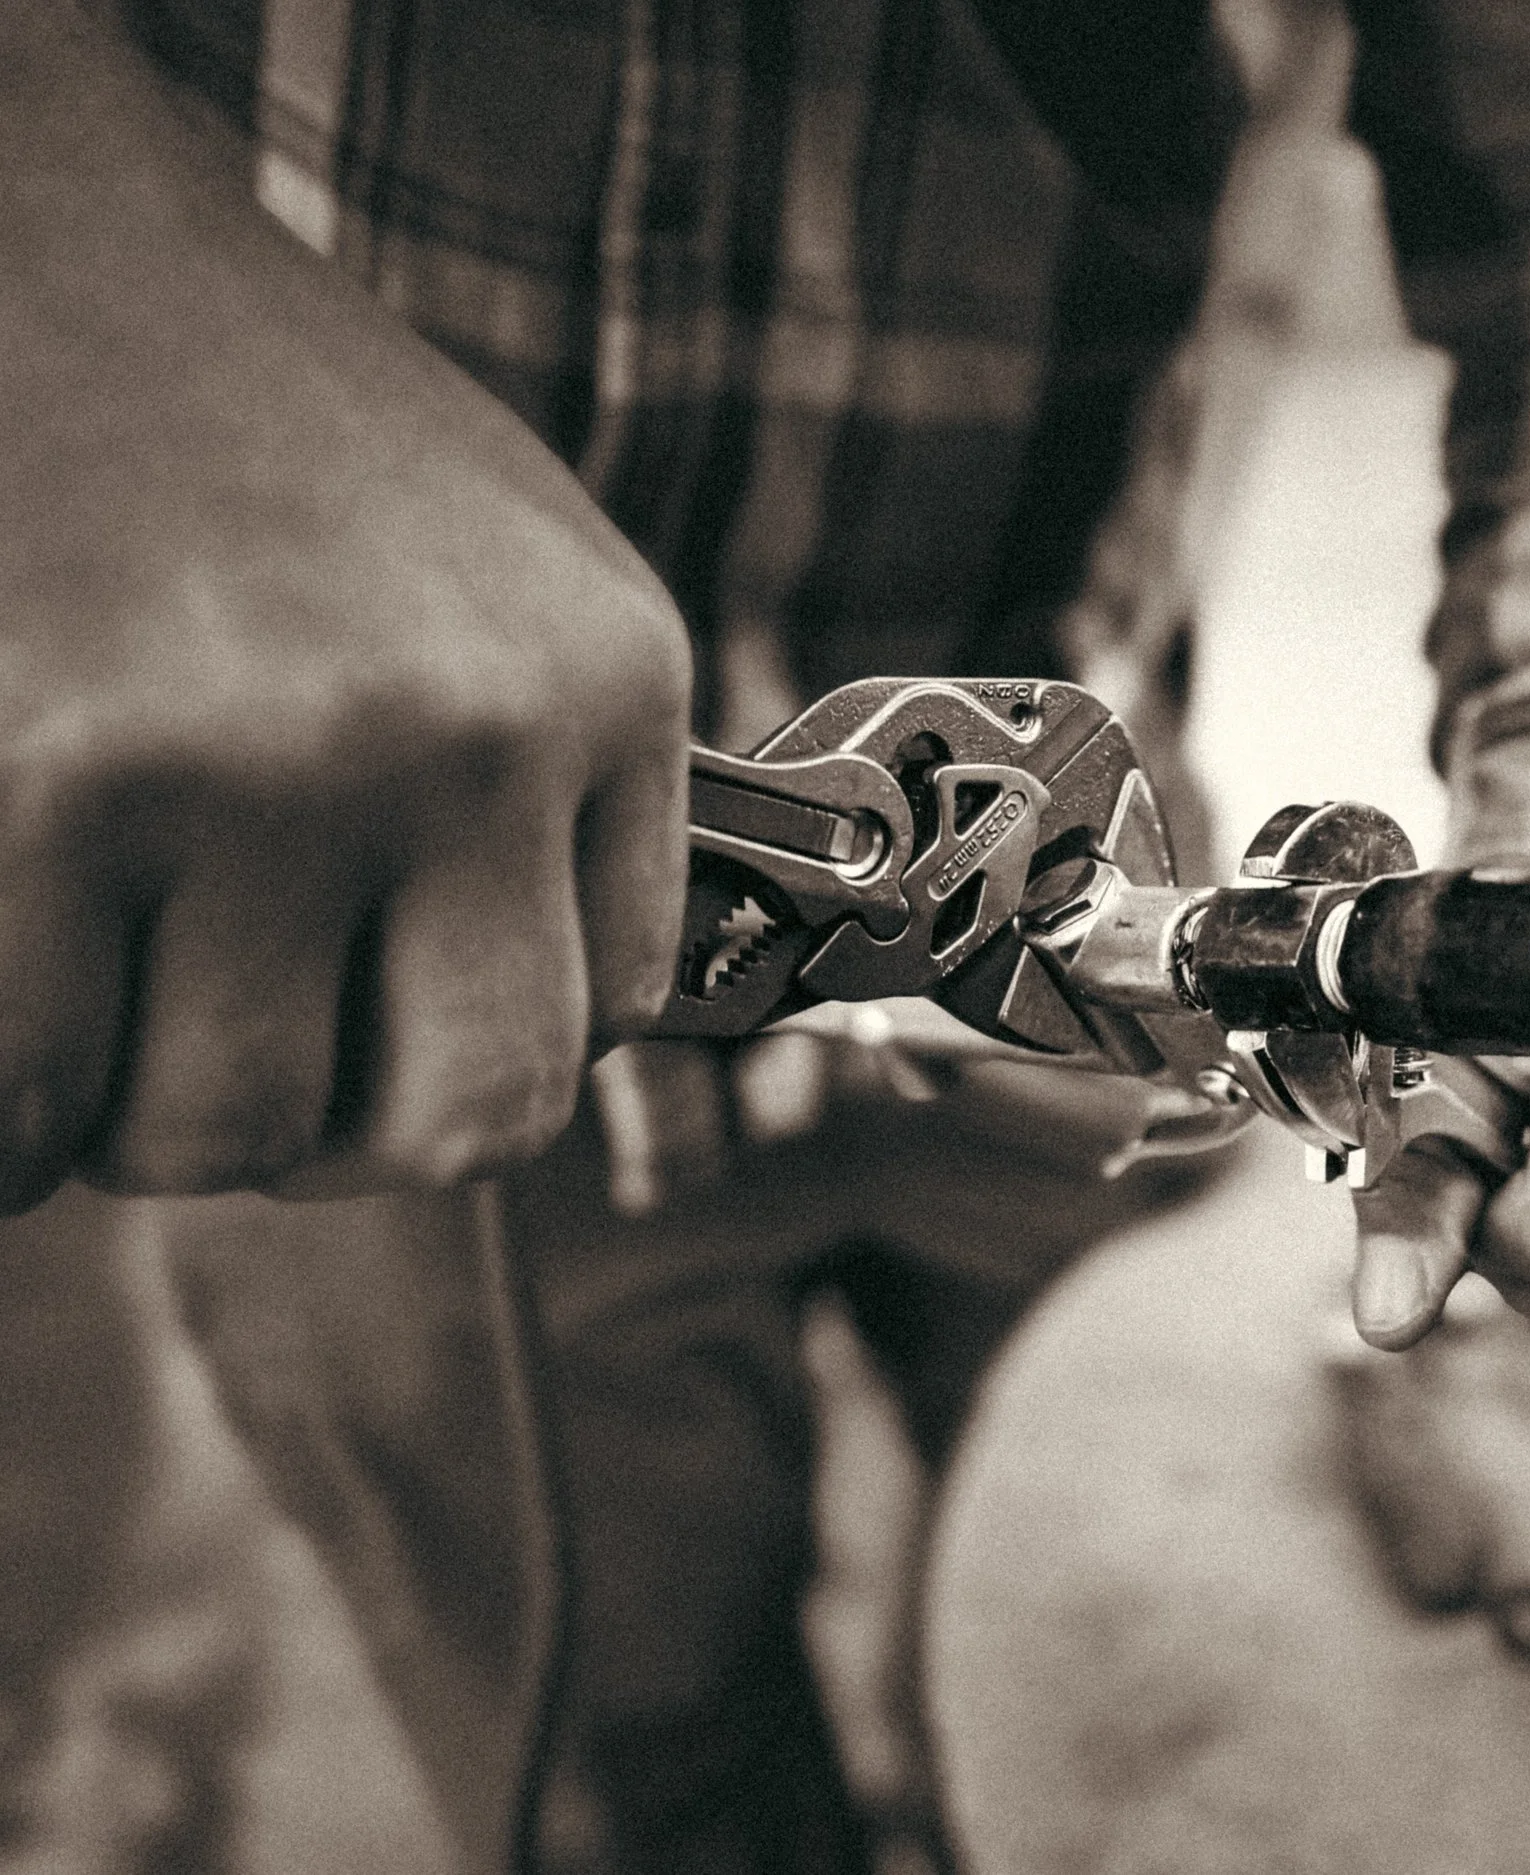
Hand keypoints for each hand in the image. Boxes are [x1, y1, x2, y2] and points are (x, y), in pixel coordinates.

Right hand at [0, 3, 690, 1207]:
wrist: (28, 227)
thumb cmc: (252, 426)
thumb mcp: (493, 582)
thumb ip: (542, 792)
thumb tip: (529, 1026)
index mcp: (603, 678)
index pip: (606, 1020)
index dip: (458, 1049)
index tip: (361, 1016)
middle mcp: (465, 726)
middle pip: (454, 1122)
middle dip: (326, 1126)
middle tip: (223, 1041)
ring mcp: (260, 762)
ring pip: (222, 1132)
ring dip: (137, 1096)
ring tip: (97, 951)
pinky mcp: (48, 785)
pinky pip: (31, 1102)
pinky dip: (9, 1104)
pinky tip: (9, 969)